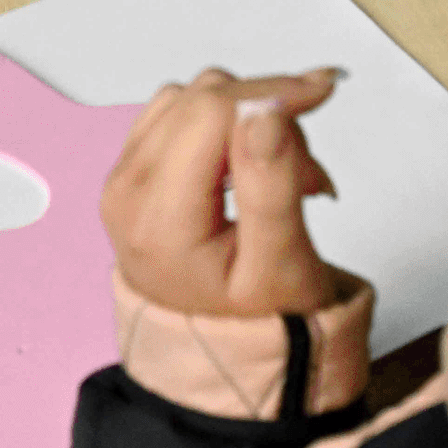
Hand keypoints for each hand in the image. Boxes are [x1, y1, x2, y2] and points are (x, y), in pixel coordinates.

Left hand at [101, 68, 349, 319]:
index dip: (271, 93)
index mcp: (158, 218)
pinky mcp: (135, 168)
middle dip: (267, 114)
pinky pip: (182, 111)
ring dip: (249, 119)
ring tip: (284, 179)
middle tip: (309, 172)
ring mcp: (124, 177)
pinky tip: (251, 165)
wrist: (222, 354)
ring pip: (193, 97)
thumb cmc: (258, 322)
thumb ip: (273, 185)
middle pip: (202, 98)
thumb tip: (265, 110)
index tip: (323, 93)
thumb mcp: (281, 266)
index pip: (211, 112)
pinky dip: (226, 123)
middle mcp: (127, 191)